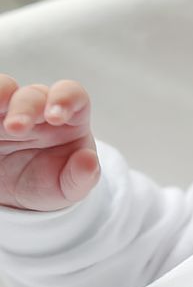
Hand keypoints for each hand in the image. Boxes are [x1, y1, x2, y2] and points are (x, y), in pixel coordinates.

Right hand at [0, 75, 99, 210]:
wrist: (17, 197)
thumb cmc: (50, 183)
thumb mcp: (69, 188)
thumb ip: (83, 176)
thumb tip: (90, 161)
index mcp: (70, 119)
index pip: (72, 94)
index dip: (65, 99)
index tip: (55, 118)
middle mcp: (40, 109)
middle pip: (34, 95)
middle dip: (25, 108)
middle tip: (15, 128)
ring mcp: (10, 110)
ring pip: (5, 89)